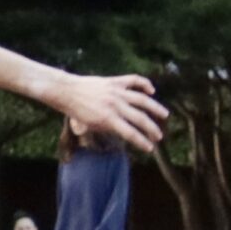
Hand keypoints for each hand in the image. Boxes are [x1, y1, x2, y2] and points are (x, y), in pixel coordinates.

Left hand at [49, 72, 166, 152]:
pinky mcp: (115, 81)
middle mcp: (115, 105)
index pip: (130, 133)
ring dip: (156, 108)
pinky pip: (134, 80)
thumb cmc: (76, 111)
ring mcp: (116, 92)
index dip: (142, 142)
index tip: (150, 149)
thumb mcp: (91, 125)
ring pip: (143, 100)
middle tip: (159, 137)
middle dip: (151, 129)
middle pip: (140, 118)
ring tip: (165, 115)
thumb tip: (125, 131)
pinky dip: (145, 84)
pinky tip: (152, 91)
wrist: (66, 91)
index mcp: (107, 118)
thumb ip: (108, 128)